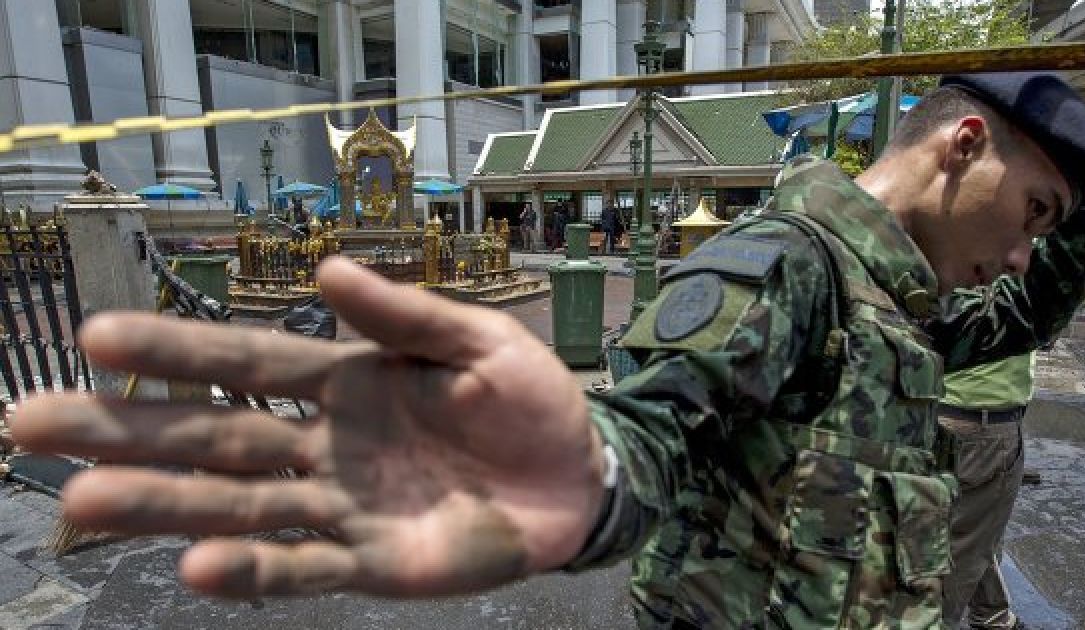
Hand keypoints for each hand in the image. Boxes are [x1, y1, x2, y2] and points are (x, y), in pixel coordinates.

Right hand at [10, 257, 604, 598]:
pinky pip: (304, 567)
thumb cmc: (528, 400)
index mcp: (346, 380)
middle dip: (128, 432)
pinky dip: (254, 572)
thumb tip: (326, 270)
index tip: (98, 338)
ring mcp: (343, 506)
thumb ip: (405, 315)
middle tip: (32, 424)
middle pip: (215, 437)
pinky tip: (197, 568)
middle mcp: (325, 443)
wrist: (579, 476)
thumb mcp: (478, 341)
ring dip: (164, 507)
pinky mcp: (372, 562)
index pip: (247, 363)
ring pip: (240, 506)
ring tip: (83, 504)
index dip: (178, 352)